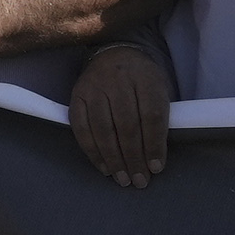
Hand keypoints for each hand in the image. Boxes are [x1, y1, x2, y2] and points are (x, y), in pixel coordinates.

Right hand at [68, 43, 171, 187]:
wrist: (114, 54)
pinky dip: (93, 151)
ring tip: (122, 179)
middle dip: (134, 158)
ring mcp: (94, 87)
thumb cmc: (141, 79)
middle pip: (127, 125)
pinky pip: (82, 129)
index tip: (156, 168)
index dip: (154, 144)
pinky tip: (104, 167)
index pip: (151, 115)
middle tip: (139, 181)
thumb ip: (158, 118)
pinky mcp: (76, 96)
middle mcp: (118, 80)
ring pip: (104, 129)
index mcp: (145, 77)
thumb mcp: (158, 89)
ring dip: (114, 159)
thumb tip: (154, 160)